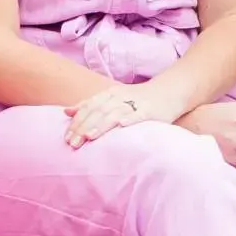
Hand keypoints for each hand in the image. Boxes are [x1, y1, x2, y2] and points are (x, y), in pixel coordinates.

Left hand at [65, 80, 182, 147]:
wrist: (169, 91)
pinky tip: (122, 126)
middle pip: (98, 112)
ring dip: (101, 125)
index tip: (66, 137)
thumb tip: (66, 111)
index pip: (89, 107)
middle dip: (84, 127)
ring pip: (114, 113)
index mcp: (109, 94)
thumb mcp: (112, 98)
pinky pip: (139, 114)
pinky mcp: (150, 110)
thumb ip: (90, 105)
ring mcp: (135, 103)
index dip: (77, 122)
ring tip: (90, 136)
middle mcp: (120, 97)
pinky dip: (130, 119)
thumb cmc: (138, 99)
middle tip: (73, 144)